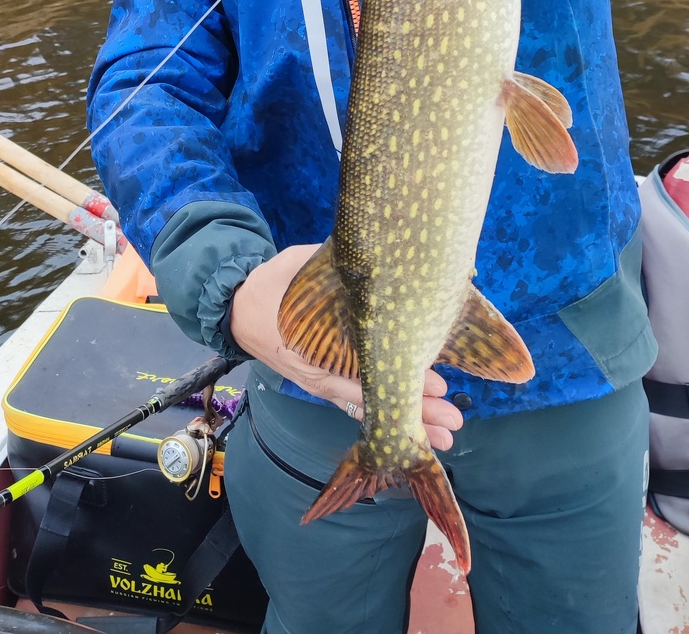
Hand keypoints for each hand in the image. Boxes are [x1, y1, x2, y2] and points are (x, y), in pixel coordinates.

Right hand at [230, 243, 463, 450]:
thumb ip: (340, 267)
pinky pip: (357, 402)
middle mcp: (324, 372)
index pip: (367, 369)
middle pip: (375, 396)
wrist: (237, 308)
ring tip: (444, 433)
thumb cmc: (275, 283)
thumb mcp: (304, 265)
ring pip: (370, 405)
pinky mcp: (324, 382)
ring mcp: (324, 381)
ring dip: (407, 419)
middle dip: (416, 411)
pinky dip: (384, 413)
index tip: (437, 383)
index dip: (403, 379)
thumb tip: (381, 255)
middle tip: (452, 421)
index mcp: (319, 343)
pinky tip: (410, 425)